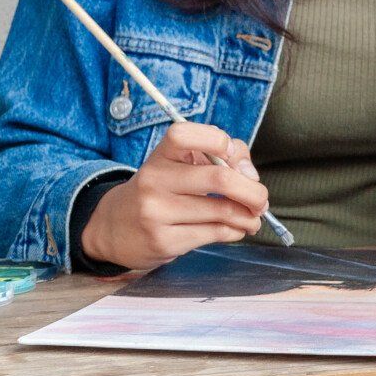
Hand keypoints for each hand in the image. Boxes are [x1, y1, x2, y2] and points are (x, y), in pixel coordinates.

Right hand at [83, 123, 268, 270]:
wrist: (114, 227)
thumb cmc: (162, 189)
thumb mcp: (180, 165)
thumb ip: (221, 158)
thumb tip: (250, 175)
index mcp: (160, 155)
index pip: (186, 134)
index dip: (219, 141)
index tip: (232, 157)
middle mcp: (154, 180)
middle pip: (220, 178)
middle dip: (253, 191)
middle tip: (261, 198)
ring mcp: (156, 213)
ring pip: (222, 211)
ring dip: (249, 216)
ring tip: (254, 217)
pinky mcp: (163, 241)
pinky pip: (214, 234)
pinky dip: (235, 231)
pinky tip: (237, 229)